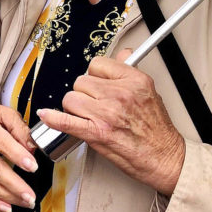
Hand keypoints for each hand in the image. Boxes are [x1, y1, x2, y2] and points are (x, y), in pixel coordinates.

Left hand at [37, 49, 184, 195]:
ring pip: (71, 98)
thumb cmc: (157, 130)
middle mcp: (119, 94)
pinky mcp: (97, 132)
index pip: (97, 65)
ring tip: (86, 116)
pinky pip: (65, 120)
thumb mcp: (149, 92)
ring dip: (73, 107)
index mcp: (134, 81)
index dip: (93, 76)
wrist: (165, 158)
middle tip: (93, 105)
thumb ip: (130, 72)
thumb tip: (124, 53)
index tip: (96, 85)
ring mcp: (106, 113)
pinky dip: (52, 118)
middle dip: (83, 93)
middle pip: (80, 81)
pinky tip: (46, 115)